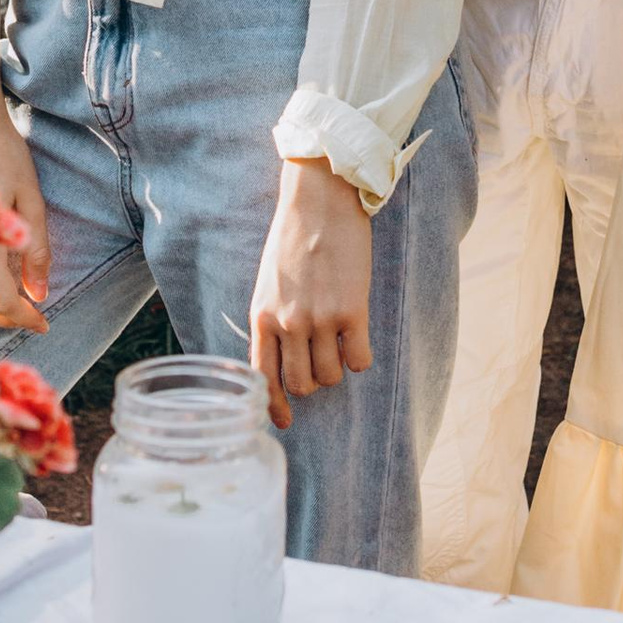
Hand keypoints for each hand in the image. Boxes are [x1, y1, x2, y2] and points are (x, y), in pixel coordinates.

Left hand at [249, 157, 373, 420]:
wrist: (321, 201)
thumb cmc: (294, 237)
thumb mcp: (269, 282)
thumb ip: (273, 318)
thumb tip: (283, 356)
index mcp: (261, 316)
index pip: (262, 378)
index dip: (274, 405)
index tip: (285, 421)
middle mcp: (288, 323)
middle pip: (301, 384)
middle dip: (313, 382)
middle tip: (321, 363)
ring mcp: (320, 319)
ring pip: (330, 376)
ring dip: (337, 368)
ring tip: (340, 343)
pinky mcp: (352, 311)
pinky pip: (359, 360)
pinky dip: (360, 357)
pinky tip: (358, 339)